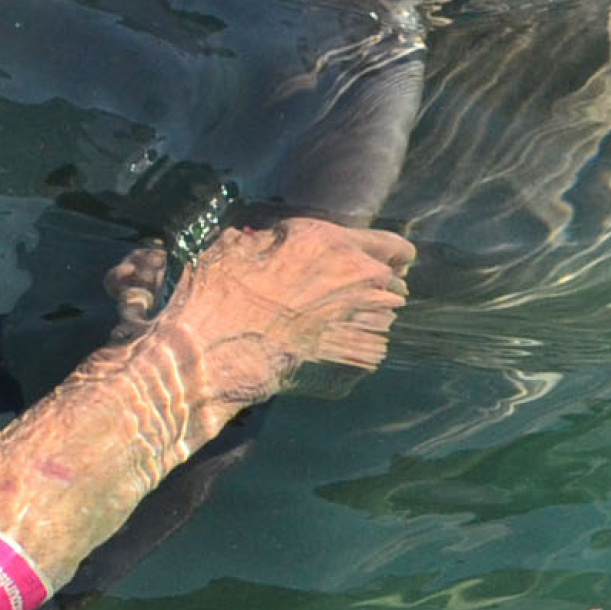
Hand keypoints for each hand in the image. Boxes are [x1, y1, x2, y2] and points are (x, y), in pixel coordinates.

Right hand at [112, 217, 413, 407]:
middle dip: (372, 288)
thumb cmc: (222, 289)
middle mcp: (364, 286)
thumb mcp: (244, 242)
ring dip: (362, 319)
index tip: (376, 261)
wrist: (213, 351)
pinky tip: (318, 353)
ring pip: (381, 320)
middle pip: (394, 286)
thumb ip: (283, 241)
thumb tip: (285, 242)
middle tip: (337, 296)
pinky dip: (350, 351)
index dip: (388, 254)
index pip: (398, 248)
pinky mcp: (358, 368)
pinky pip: (366, 352)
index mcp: (339, 247)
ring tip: (324, 327)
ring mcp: (365, 331)